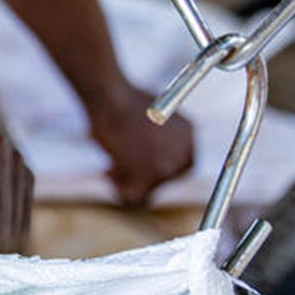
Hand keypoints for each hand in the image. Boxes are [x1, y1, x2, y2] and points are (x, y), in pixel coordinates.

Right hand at [86, 85, 194, 207]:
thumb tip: (146, 151)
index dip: (159, 167)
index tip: (138, 166)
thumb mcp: (147, 113)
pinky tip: (106, 171)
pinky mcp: (150, 176)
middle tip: (117, 168)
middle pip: (168, 179)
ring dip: (127, 181)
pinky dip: (118, 188)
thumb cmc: (121, 99)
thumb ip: (155, 135)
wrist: (112, 97)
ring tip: (109, 167)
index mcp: (188, 132)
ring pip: (149, 190)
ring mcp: (168, 166)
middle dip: (143, 177)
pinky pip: (133, 197)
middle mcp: (184, 151)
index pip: (182, 162)